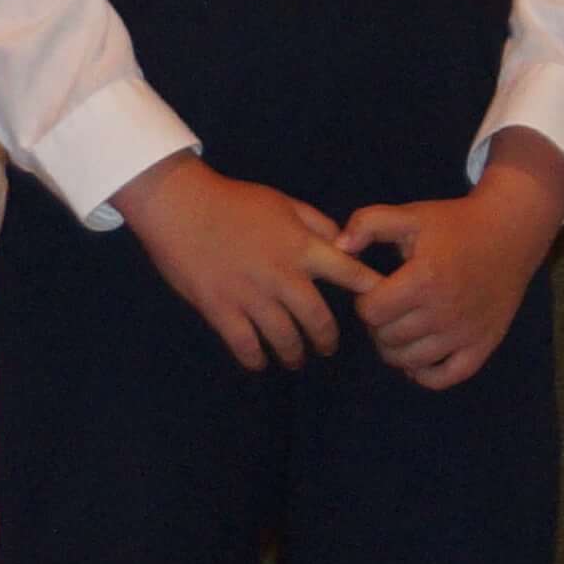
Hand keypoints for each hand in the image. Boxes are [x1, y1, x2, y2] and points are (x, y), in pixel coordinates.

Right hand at [112, 156, 375, 369]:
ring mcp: (251, 295)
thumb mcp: (283, 202)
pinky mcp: (220, 308)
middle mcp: (282, 276)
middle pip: (318, 320)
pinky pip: (245, 345)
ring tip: (295, 359)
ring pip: (284, 338)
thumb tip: (345, 245)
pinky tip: (259, 361)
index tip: (384, 309)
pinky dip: (255, 359)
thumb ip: (316, 224)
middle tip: (326, 348)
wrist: (178, 205)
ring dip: (294, 354)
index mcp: (301, 247)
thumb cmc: (232, 201)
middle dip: (327, 339)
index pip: (350, 274)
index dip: (372, 292)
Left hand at [337, 135, 563, 390]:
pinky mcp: (484, 345)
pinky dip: (425, 373)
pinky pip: (445, 378)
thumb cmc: (454, 225)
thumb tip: (339, 248)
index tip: (376, 290)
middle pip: (387, 338)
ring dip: (395, 349)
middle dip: (378, 324)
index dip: (365, 302)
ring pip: (409, 360)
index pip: (370, 311)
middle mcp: (445, 311)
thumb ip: (368, 224)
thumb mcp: (409, 215)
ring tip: (401, 327)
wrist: (510, 233)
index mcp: (424, 280)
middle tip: (389, 308)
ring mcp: (465, 333)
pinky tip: (420, 354)